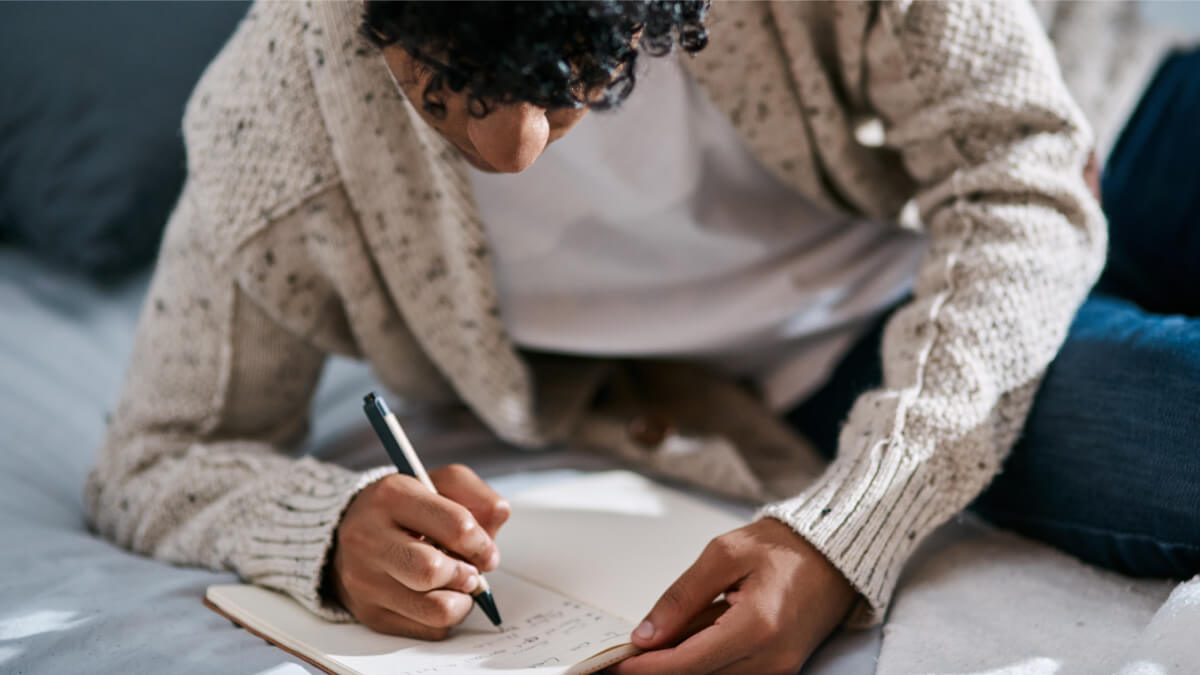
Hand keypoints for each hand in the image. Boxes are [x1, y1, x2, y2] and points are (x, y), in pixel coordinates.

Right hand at [328, 464, 510, 638]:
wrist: (352, 534)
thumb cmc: (405, 509)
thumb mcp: (439, 484)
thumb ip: (474, 493)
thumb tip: (499, 515)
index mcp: (392, 496)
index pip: (455, 525)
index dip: (482, 543)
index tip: (486, 550)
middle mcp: (369, 538)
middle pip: (434, 571)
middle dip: (467, 574)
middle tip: (471, 571)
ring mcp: (364, 579)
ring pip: (435, 609)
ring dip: (461, 601)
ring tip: (457, 585)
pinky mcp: (370, 613)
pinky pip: (428, 630)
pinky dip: (445, 617)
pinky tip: (437, 597)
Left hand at [612, 519, 856, 674]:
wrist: (833, 555)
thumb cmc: (783, 547)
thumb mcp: (723, 555)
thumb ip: (682, 597)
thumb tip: (646, 634)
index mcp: (758, 625)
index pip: (688, 662)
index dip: (648, 667)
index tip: (617, 662)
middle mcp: (772, 658)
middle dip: (660, 666)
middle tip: (630, 650)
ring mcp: (780, 668)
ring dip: (683, 662)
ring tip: (665, 634)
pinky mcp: (781, 669)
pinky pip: (731, 672)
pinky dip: (705, 659)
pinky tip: (693, 637)